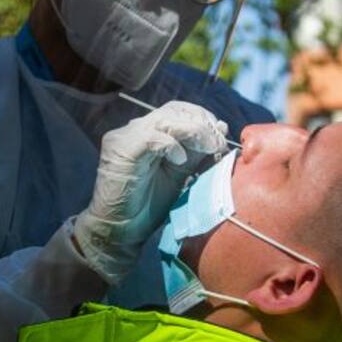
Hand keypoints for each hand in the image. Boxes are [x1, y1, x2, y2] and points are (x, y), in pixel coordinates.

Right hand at [74, 101, 228, 282]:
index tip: (221, 137)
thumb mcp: (180, 174)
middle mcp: (134, 129)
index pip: (178, 111)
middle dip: (202, 123)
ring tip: (209, 148)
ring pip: (165, 120)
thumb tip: (222, 128)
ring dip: (193, 132)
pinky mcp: (119, 150)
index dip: (203, 119)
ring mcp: (123, 137)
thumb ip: (196, 152)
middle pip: (173, 110)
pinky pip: (151, 138)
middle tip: (218, 143)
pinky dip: (171, 146)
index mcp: (147, 132)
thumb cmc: (148, 205)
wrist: (121, 230)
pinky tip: (180, 161)